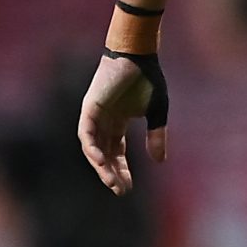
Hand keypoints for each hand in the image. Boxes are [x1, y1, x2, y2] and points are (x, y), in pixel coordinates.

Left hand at [78, 50, 167, 194]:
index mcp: (118, 121)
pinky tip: (101, 163)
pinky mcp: (88, 108)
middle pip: (104, 154)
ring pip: (93, 148)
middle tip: (120, 191)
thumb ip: (157, 136)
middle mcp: (103, 121)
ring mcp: (94, 115)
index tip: (128, 187)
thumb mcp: (157, 112)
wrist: (137, 55)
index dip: (122, 170)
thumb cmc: (148, 79)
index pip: (117, 152)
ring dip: (101, 166)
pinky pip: (86, 134)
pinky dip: (92, 149)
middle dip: (112, 173)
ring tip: (112, 182)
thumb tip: (160, 161)